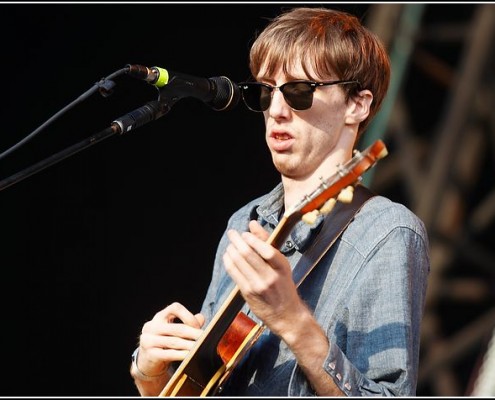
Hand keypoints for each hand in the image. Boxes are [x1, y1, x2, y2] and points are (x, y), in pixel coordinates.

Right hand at [136, 302, 204, 376]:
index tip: (198, 325)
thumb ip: (187, 323)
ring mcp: (148, 340)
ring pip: (174, 342)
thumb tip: (201, 317)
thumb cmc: (164, 344)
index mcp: (159, 317)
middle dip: (193, 333)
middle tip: (205, 338)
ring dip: (189, 345)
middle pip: (177, 328)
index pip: (174, 308)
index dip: (188, 315)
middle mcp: (152, 326)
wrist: (147, 362)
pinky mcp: (150, 354)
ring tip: (200, 347)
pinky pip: (169, 354)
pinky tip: (190, 356)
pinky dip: (181, 355)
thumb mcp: (173, 331)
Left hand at [222, 220, 308, 336]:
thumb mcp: (282, 265)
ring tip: (230, 244)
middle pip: (249, 255)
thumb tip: (252, 224)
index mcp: (282, 268)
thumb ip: (267, 242)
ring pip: (239, 263)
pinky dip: (228, 262)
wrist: (287, 315)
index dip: (253, 240)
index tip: (245, 234)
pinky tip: (228, 256)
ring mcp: (258, 286)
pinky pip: (234, 273)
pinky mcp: (248, 293)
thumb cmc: (284, 286)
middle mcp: (271, 277)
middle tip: (232, 233)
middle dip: (237, 241)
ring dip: (231, 250)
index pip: (267, 251)